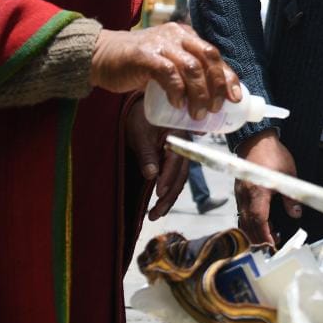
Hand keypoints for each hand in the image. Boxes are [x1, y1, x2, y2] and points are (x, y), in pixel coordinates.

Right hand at [90, 21, 240, 118]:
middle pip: (208, 58)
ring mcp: (161, 43)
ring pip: (192, 67)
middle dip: (217, 86)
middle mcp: (177, 35)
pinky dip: (177, 90)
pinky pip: (168, 72)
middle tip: (215, 109)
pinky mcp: (144, 54)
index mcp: (186, 36)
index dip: (228, 77)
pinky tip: (178, 105)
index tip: (236, 99)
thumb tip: (208, 108)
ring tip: (198, 114)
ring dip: (199, 94)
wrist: (101, 56)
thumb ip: (184, 76)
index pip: (214, 55)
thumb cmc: (137, 65)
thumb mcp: (166, 65)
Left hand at [124, 98, 191, 219]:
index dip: (168, 177)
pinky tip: (160, 203)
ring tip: (155, 215)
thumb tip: (151, 176)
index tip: (158, 192)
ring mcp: (180, 153)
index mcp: (178, 135)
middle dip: (169, 196)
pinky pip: (175, 177)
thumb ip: (146, 153)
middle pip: (181, 174)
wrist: (139, 108)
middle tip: (155, 214)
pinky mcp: (173, 159)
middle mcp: (184, 145)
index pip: (176, 160)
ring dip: (169, 198)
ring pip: (179, 178)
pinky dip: (168, 190)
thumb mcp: (139, 133)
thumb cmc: (139, 116)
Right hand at [234, 130, 300, 246]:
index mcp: (257, 192)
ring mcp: (240, 194)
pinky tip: (261, 223)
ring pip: (243, 220)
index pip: (258, 220)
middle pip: (248, 225)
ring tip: (269, 236)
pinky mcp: (239, 192)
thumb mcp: (288, 174)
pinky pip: (242, 213)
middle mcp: (245, 196)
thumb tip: (296, 214)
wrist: (256, 140)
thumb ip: (291, 196)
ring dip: (254, 232)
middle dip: (259, 238)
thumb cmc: (273, 154)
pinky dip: (250, 222)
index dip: (264, 235)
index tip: (272, 245)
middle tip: (272, 245)